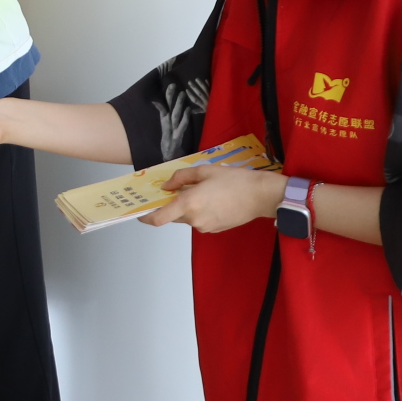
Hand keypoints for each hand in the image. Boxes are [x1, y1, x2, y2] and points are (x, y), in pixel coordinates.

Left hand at [146, 165, 284, 233]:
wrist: (260, 196)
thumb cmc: (234, 180)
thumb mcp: (205, 171)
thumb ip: (181, 178)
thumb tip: (166, 187)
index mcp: (189, 203)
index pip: (159, 218)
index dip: (147, 217)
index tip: (141, 212)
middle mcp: (194, 219)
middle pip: (173, 216)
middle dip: (172, 206)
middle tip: (178, 190)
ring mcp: (204, 227)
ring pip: (188, 218)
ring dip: (188, 207)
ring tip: (203, 191)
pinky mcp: (214, 229)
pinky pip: (200, 221)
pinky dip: (200, 212)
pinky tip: (213, 200)